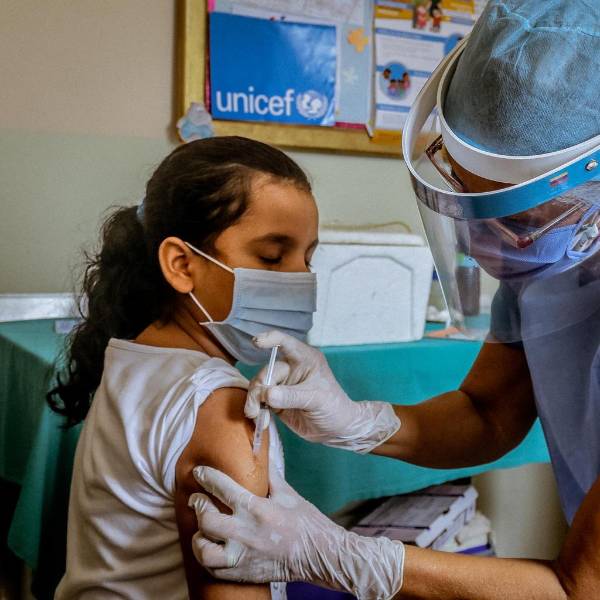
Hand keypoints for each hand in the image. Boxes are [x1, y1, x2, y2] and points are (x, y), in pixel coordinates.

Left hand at [189, 463, 404, 599]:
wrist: (320, 554)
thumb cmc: (306, 522)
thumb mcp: (288, 493)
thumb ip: (270, 476)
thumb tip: (262, 454)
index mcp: (256, 509)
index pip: (222, 488)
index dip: (207, 477)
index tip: (199, 472)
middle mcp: (246, 533)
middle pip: (207, 520)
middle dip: (198, 506)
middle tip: (197, 500)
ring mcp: (243, 556)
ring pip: (204, 551)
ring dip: (199, 538)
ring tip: (202, 531)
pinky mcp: (243, 573)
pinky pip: (214, 570)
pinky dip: (208, 559)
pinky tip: (211, 548)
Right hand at [246, 330, 400, 453]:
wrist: (336, 430)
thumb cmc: (333, 407)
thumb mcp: (316, 399)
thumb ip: (291, 396)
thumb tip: (267, 394)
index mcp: (304, 359)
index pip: (285, 343)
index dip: (270, 339)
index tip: (257, 342)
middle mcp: (291, 368)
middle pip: (266, 371)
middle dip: (259, 389)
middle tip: (256, 408)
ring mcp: (282, 384)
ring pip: (259, 386)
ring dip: (253, 400)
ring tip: (254, 415)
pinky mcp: (275, 400)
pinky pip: (259, 400)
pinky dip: (256, 410)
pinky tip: (262, 422)